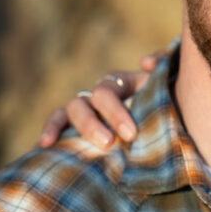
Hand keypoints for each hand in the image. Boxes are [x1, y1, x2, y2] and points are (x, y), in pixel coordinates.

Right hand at [38, 50, 162, 147]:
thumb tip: (145, 62)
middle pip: (84, 103)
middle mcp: (99, 94)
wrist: (168, 117)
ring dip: (67, 129)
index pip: (106, 92)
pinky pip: (58, 125)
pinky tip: (41, 148)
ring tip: (67, 149)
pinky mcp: (79, 126)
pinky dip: (49, 132)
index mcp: (120, 83)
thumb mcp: (169, 83)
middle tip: (109, 144)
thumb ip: (165, 65)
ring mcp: (88, 109)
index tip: (129, 135)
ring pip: (69, 113)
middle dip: (92, 125)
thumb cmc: (168, 100)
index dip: (114, 112)